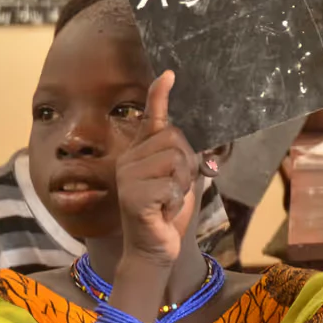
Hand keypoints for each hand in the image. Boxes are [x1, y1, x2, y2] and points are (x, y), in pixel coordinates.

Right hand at [115, 71, 198, 267]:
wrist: (154, 247)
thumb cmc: (167, 210)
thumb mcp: (179, 177)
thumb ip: (183, 155)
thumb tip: (193, 136)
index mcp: (139, 152)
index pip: (151, 118)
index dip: (159, 96)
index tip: (169, 74)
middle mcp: (129, 160)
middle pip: (175, 139)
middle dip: (186, 164)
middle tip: (175, 187)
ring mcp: (129, 177)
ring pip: (176, 159)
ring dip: (182, 183)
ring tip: (169, 199)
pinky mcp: (133, 196)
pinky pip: (172, 183)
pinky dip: (177, 199)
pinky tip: (164, 210)